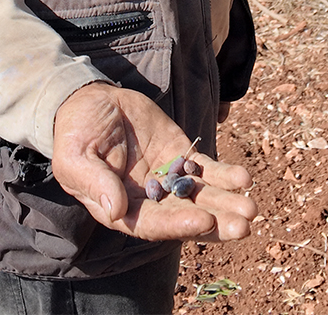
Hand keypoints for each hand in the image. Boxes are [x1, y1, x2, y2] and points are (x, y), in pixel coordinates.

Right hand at [49, 83, 257, 241]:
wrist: (88, 102)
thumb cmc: (75, 133)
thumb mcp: (76, 157)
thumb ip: (95, 183)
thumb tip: (116, 211)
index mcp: (121, 209)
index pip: (153, 224)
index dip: (179, 225)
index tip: (205, 221)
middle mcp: (149, 200)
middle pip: (186, 216)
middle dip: (216, 222)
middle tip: (244, 225)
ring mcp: (167, 178)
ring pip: (201, 196)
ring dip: (227, 203)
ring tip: (252, 208)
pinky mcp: (179, 154)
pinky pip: (206, 169)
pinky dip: (225, 175)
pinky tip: (244, 178)